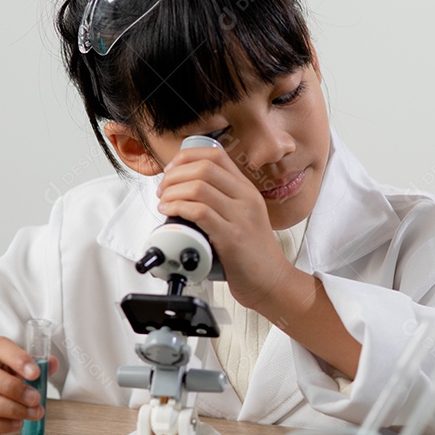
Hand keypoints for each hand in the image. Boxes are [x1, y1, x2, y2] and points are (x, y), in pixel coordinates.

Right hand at [0, 337, 57, 434]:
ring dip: (12, 409)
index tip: (36, 373)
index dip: (17, 358)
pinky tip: (18, 424)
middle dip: (13, 387)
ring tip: (33, 413)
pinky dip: (1, 425)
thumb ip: (34, 365)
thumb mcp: (13, 368)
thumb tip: (51, 363)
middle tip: (36, 399)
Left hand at [157, 146, 293, 310]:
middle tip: (163, 189)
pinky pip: (199, 212)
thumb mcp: (243, 216)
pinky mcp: (232, 237)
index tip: (172, 170)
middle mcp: (246, 198)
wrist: (271, 281)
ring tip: (164, 203)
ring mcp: (240, 217)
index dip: (186, 157)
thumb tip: (186, 188)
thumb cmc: (253, 254)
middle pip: (204, 168)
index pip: (215, 154)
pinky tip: (170, 213)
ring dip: (172, 192)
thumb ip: (223, 200)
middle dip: (174, 175)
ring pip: (198, 188)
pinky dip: (178, 208)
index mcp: (247, 189)